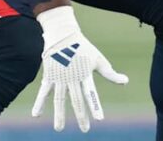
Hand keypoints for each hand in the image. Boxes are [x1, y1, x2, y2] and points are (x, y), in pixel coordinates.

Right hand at [31, 6, 128, 131]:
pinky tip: (36, 115)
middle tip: (85, 129)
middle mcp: (72, 77)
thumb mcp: (98, 59)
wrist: (62, 33)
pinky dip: (39, 103)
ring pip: (59, 99)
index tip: (99, 119)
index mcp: (85, 73)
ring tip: (59, 129)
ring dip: (59, 114)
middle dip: (81, 115)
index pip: (90, 92)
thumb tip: (126, 82)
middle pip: (76, 99)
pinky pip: (43, 92)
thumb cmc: (82, 47)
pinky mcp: (49, 75)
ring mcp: (59, 77)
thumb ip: (109, 73)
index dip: (94, 105)